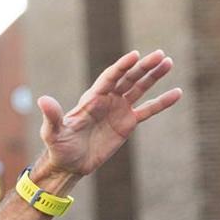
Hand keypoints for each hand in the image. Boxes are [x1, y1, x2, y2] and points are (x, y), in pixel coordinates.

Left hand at [32, 50, 181, 185]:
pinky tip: (177, 93)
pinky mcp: (127, 123)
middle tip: (160, 54)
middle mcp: (107, 100)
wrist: (69, 164)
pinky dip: (162, 102)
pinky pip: (148, 110)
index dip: (121, 67)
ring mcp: (119, 110)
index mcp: (91, 98)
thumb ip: (52, 116)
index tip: (135, 56)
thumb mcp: (52, 133)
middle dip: (143, 67)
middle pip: (128, 78)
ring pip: (139, 89)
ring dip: (154, 76)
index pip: (109, 78)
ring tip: (169, 63)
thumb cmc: (59, 147)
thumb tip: (42, 100)